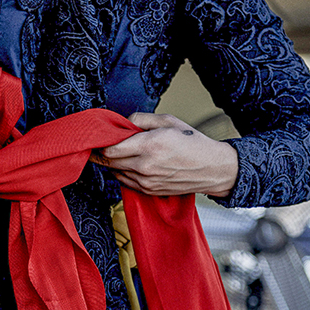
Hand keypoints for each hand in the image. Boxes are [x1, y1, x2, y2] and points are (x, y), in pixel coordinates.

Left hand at [93, 113, 238, 197]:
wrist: (211, 169)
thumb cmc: (193, 143)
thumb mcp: (169, 121)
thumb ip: (142, 118)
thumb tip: (124, 122)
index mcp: (149, 145)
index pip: (111, 148)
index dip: (101, 143)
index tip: (97, 138)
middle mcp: (145, 166)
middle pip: (110, 161)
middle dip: (102, 153)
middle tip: (98, 145)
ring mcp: (146, 181)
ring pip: (116, 172)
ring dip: (113, 163)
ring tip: (117, 153)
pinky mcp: (149, 191)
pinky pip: (126, 182)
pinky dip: (123, 173)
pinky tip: (129, 164)